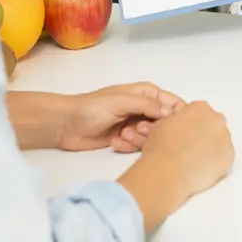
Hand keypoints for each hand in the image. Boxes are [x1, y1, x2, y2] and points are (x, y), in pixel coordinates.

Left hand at [59, 82, 184, 152]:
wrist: (66, 124)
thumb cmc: (93, 107)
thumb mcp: (121, 101)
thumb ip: (148, 105)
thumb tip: (171, 113)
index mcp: (147, 93)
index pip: (173, 104)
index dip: (175, 116)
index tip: (169, 127)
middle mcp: (144, 109)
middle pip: (164, 124)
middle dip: (153, 130)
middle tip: (137, 129)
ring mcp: (135, 125)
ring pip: (151, 137)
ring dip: (138, 139)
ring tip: (121, 135)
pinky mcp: (126, 140)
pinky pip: (138, 147)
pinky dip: (127, 146)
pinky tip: (114, 142)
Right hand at [140, 101, 234, 197]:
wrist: (169, 171)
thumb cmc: (163, 148)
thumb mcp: (162, 123)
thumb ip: (176, 119)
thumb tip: (177, 125)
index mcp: (200, 108)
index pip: (199, 111)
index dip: (190, 123)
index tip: (184, 132)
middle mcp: (216, 120)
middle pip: (212, 124)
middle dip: (203, 134)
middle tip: (189, 147)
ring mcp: (225, 139)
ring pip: (220, 141)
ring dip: (210, 148)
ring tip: (193, 159)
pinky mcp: (229, 157)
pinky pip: (224, 158)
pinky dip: (215, 162)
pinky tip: (201, 168)